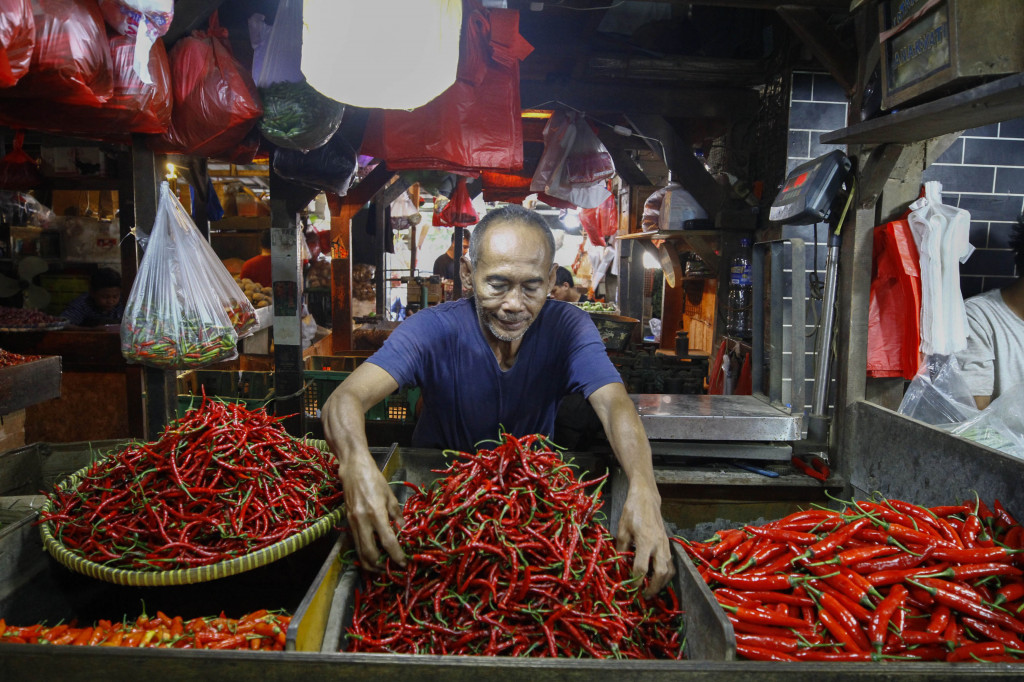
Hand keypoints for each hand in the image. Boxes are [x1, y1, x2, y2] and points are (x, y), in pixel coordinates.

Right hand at [336, 455, 405, 570]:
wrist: (353, 470)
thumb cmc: (374, 480)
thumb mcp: (390, 496)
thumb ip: (397, 516)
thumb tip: (404, 532)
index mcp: (375, 513)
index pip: (387, 541)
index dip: (397, 555)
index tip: (405, 563)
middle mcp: (362, 521)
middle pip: (370, 554)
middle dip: (382, 566)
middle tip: (393, 569)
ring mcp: (353, 524)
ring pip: (360, 553)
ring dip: (372, 564)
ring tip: (384, 567)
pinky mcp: (348, 524)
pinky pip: (356, 545)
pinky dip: (365, 554)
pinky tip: (375, 555)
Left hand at [615, 481, 674, 597]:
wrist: (646, 498)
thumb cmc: (632, 512)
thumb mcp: (622, 529)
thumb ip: (622, 548)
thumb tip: (620, 564)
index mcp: (645, 541)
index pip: (641, 567)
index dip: (635, 581)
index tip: (630, 588)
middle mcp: (658, 545)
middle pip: (660, 573)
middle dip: (654, 587)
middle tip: (645, 595)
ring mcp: (665, 544)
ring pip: (669, 570)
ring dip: (662, 583)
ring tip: (652, 589)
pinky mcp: (668, 543)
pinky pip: (671, 563)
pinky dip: (666, 574)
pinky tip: (658, 577)